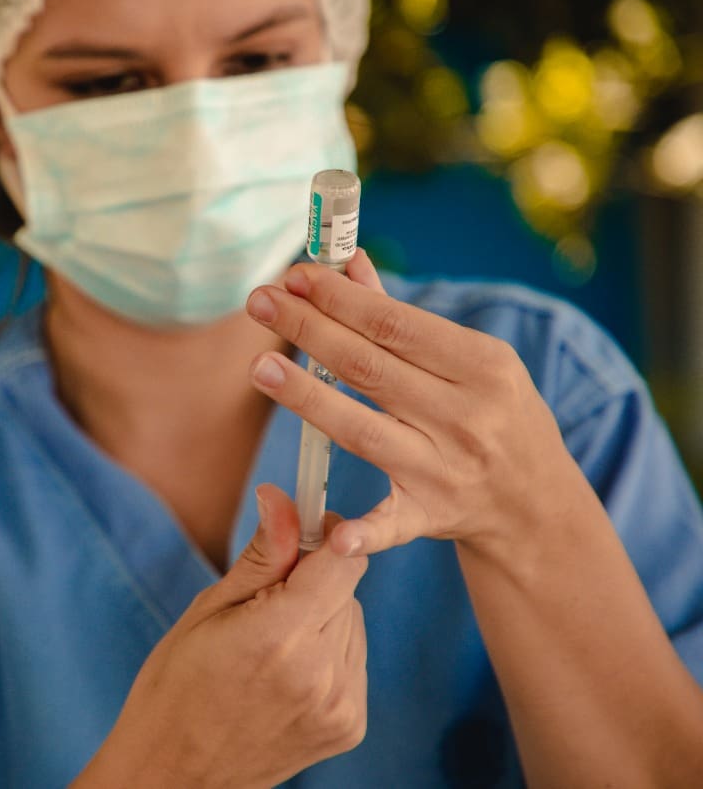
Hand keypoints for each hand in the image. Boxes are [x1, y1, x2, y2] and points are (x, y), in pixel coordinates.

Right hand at [76, 485, 367, 788]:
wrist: (175, 772)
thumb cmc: (175, 686)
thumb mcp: (207, 610)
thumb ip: (261, 555)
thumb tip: (282, 497)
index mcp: (281, 636)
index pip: (344, 560)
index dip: (326, 537)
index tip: (301, 534)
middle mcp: (321, 672)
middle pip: (347, 589)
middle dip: (312, 583)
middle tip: (262, 607)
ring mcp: (341, 705)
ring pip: (352, 624)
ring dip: (321, 620)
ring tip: (269, 648)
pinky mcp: (350, 726)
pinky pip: (353, 661)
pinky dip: (326, 656)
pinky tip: (283, 674)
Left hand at [244, 250, 586, 557]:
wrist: (537, 505)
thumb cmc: (495, 415)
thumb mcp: (472, 361)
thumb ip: (403, 319)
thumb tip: (348, 264)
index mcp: (484, 366)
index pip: (395, 325)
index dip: (339, 299)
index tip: (294, 276)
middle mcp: (466, 417)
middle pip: (370, 368)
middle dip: (310, 330)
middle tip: (260, 301)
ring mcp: (447, 470)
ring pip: (363, 430)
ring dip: (308, 398)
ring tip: (260, 367)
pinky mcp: (430, 516)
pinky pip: (391, 524)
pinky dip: (365, 531)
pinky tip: (333, 533)